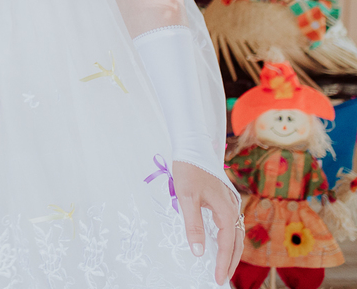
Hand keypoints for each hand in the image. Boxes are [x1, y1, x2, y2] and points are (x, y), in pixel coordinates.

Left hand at [172, 161, 241, 285]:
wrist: (193, 147)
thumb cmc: (188, 170)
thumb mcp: (186, 198)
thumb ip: (193, 225)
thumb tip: (198, 251)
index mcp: (226, 209)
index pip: (227, 243)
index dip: (223, 262)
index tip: (218, 278)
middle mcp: (233, 208)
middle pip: (236, 241)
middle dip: (230, 261)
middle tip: (222, 278)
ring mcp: (231, 204)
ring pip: (236, 233)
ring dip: (231, 251)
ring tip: (223, 267)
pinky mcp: (225, 200)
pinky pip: (231, 225)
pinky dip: (229, 239)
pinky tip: (221, 244)